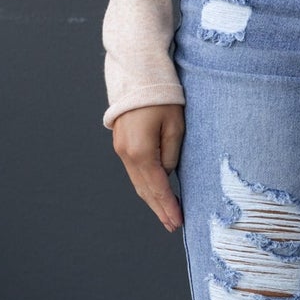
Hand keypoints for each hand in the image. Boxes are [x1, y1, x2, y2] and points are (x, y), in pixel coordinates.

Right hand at [112, 104, 185, 232]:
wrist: (137, 75)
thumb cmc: (162, 97)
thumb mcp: (175, 126)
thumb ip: (172, 154)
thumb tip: (167, 173)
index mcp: (141, 152)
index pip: (158, 188)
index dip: (168, 207)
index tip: (178, 222)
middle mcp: (127, 154)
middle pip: (145, 190)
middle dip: (160, 209)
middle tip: (173, 225)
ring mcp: (121, 149)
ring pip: (138, 182)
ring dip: (152, 200)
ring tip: (165, 214)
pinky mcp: (122, 144)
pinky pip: (135, 171)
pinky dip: (146, 185)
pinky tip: (154, 193)